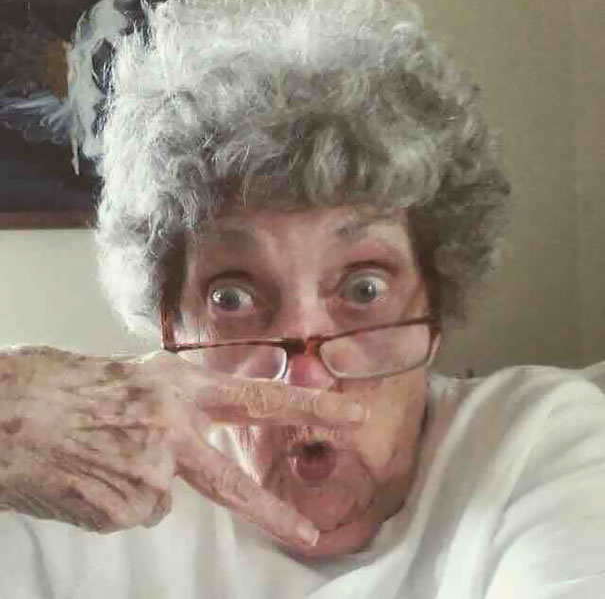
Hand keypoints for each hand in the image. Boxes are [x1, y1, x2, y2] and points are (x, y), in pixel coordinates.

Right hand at [0, 347, 365, 546]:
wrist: (8, 413)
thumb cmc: (66, 385)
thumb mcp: (135, 375)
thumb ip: (177, 401)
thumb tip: (195, 435)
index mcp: (179, 385)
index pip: (258, 395)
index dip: (307, 406)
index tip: (347, 415)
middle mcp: (173, 427)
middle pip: (233, 479)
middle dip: (273, 508)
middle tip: (309, 531)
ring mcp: (149, 472)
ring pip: (165, 493)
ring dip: (139, 481)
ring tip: (99, 456)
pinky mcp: (123, 507)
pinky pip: (135, 508)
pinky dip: (117, 496)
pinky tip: (88, 475)